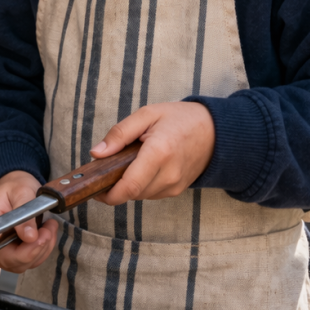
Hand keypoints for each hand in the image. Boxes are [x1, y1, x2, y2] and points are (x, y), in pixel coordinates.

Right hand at [0, 171, 58, 282]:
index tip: (40, 237)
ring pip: (23, 264)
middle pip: (12, 261)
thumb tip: (30, 237)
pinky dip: (42, 250)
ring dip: (42, 249)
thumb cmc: (14, 187)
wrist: (14, 186)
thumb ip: (24, 214)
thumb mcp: (21, 192)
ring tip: (49, 228)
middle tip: (49, 230)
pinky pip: (29, 260)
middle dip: (37, 249)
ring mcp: (1, 249)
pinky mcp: (12, 252)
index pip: (0, 251)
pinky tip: (46, 234)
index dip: (23, 252)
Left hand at [91, 102, 214, 203]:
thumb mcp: (146, 114)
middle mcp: (169, 174)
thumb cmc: (179, 119)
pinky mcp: (178, 190)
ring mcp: (175, 185)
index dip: (108, 194)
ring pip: (141, 195)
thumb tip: (97, 153)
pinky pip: (151, 193)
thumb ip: (119, 133)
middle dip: (114, 186)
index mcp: (159, 152)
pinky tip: (142, 167)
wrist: (215, 131)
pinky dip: (141, 184)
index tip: (94, 188)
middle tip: (106, 168)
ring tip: (127, 163)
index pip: (130, 186)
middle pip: (132, 193)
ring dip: (128, 185)